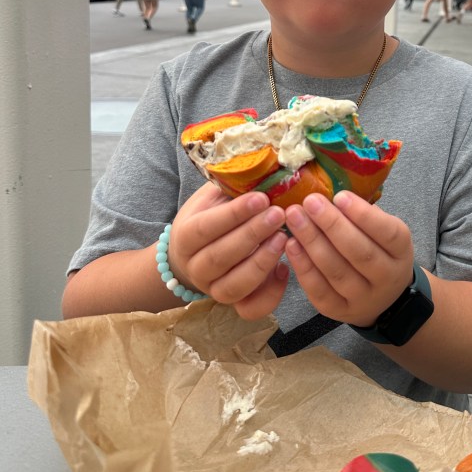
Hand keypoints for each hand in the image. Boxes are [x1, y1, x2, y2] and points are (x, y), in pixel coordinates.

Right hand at [168, 183, 288, 318]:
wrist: (193, 256)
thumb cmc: (210, 218)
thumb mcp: (213, 197)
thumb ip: (231, 185)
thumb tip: (263, 161)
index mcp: (186, 236)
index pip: (205, 227)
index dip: (234, 215)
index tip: (261, 198)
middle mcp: (196, 267)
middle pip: (220, 257)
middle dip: (252, 235)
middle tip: (280, 214)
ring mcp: (213, 289)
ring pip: (234, 287)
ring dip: (261, 264)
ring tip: (284, 239)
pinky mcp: (234, 305)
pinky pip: (250, 309)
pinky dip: (270, 294)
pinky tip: (285, 269)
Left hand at [284, 191, 413, 326]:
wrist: (382, 299)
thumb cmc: (377, 251)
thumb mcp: (382, 231)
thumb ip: (362, 214)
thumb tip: (330, 188)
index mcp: (401, 252)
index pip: (388, 233)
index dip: (364, 215)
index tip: (339, 195)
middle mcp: (386, 278)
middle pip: (359, 252)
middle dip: (332, 225)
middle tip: (309, 202)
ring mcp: (363, 299)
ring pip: (336, 271)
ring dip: (312, 242)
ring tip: (294, 218)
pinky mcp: (338, 311)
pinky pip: (318, 290)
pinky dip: (303, 266)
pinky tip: (291, 244)